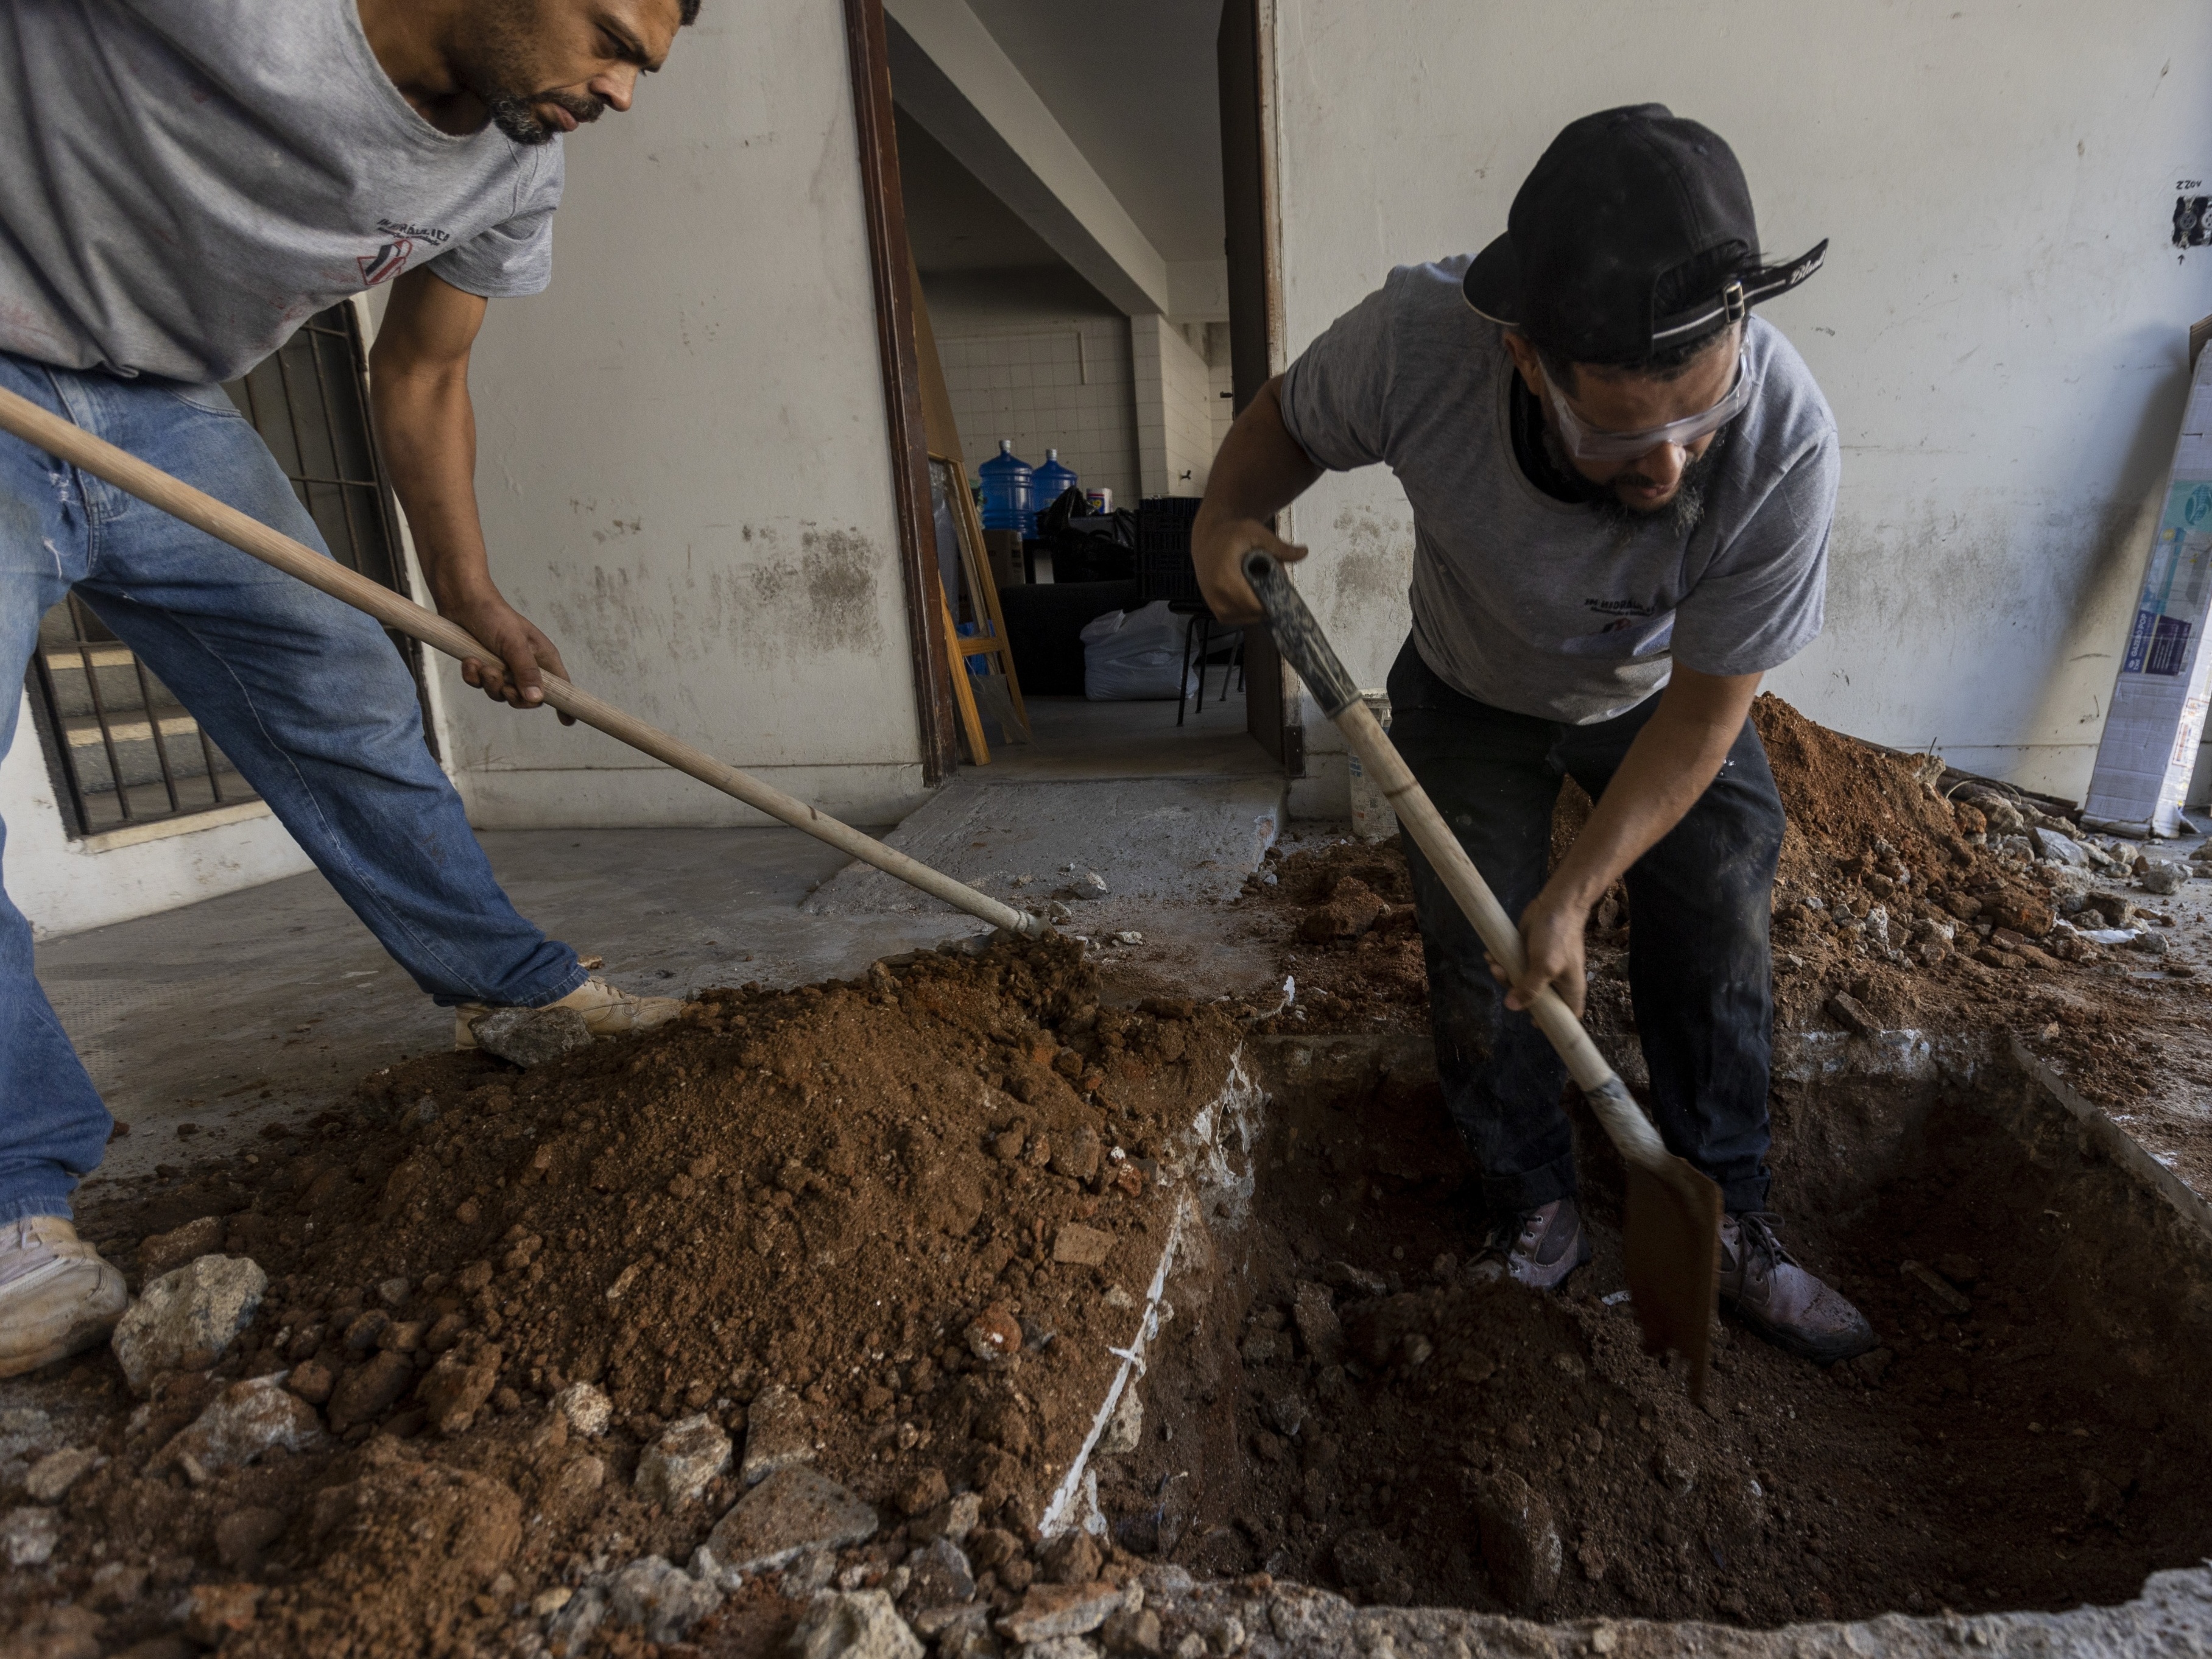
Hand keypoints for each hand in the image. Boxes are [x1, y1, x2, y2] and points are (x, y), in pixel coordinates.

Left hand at [440, 590, 575, 724]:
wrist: (462, 601)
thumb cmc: (494, 616)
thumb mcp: (514, 644)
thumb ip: (526, 671)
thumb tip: (537, 699)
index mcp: (541, 658)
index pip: (560, 686)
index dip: (564, 704)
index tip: (567, 722)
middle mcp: (525, 665)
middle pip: (525, 698)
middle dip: (510, 693)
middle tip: (502, 681)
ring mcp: (503, 667)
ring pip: (500, 693)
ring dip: (488, 681)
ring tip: (482, 663)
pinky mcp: (484, 666)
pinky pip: (479, 685)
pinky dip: (473, 676)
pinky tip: (470, 661)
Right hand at [1191, 512, 1307, 625]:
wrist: (1208, 536)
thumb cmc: (1232, 533)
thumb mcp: (1256, 533)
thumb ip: (1279, 547)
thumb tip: (1305, 552)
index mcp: (1225, 578)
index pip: (1254, 605)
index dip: (1272, 602)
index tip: (1282, 591)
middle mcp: (1216, 595)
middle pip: (1251, 613)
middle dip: (1266, 604)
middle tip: (1272, 585)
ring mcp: (1213, 603)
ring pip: (1243, 618)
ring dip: (1256, 609)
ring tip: (1260, 588)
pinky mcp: (1213, 607)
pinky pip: (1233, 618)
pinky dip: (1245, 611)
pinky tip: (1251, 595)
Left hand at [1487, 886, 1590, 1018]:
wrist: (1555, 904)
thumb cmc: (1557, 937)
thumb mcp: (1545, 966)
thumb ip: (1530, 989)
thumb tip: (1512, 1007)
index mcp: (1569, 989)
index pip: (1566, 1016)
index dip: (1552, 1022)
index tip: (1532, 1021)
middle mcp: (1555, 982)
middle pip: (1534, 1001)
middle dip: (1515, 992)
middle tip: (1503, 976)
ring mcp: (1539, 968)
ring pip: (1519, 983)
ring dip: (1503, 976)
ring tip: (1495, 964)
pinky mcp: (1526, 955)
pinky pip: (1512, 967)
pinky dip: (1501, 963)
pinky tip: (1491, 955)